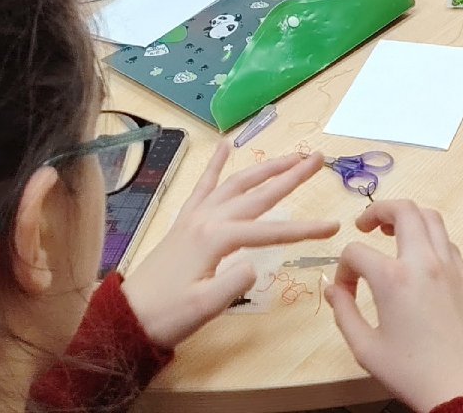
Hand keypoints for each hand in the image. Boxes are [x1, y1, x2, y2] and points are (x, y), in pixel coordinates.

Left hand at [120, 143, 338, 349]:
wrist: (129, 316)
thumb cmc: (168, 316)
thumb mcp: (204, 308)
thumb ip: (233, 285)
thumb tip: (256, 265)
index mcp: (216, 239)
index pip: (271, 231)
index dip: (305, 229)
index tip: (333, 226)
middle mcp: (207, 219)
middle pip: (258, 193)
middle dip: (290, 176)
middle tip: (318, 159)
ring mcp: (195, 216)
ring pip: (236, 183)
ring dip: (265, 167)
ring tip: (291, 155)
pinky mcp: (185, 221)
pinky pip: (203, 185)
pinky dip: (215, 165)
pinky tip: (225, 146)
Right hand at [326, 200, 462, 412]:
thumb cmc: (412, 373)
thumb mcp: (365, 348)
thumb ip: (343, 312)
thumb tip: (332, 289)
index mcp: (393, 278)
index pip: (357, 253)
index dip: (343, 269)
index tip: (345, 291)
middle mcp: (424, 262)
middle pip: (403, 210)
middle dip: (377, 210)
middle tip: (364, 226)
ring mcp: (450, 267)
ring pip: (431, 218)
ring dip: (408, 217)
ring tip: (391, 231)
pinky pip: (446, 242)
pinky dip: (429, 238)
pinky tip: (418, 258)